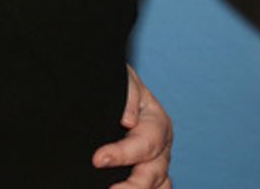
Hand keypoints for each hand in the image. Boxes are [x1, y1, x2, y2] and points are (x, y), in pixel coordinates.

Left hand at [92, 65, 172, 187]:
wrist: (106, 89)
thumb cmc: (114, 84)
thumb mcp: (122, 81)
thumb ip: (127, 94)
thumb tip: (129, 120)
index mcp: (157, 122)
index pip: (146, 144)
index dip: (122, 154)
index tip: (98, 160)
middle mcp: (161, 147)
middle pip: (154, 173)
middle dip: (134, 185)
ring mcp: (155, 163)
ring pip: (158, 185)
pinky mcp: (145, 175)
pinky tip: (115, 188)